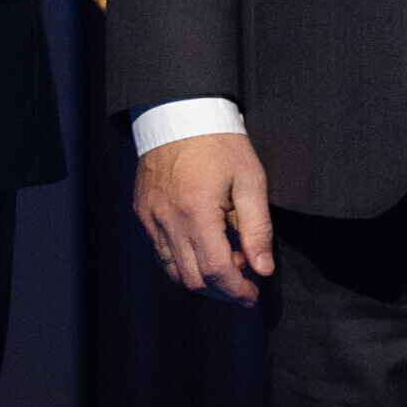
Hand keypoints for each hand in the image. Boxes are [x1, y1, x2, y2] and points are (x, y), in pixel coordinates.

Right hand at [135, 131, 273, 305]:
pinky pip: (160, 252)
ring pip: (174, 271)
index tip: (252, 295)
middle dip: (221, 289)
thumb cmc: (219, 142)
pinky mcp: (143, 212)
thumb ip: (257, 228)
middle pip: (193, 279)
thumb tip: (263, 268)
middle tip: (243, 277)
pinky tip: (201, 248)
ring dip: (201, 278)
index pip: (216, 271)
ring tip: (225, 261)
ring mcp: (151, 218)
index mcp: (196, 212)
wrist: (179, 112)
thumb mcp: (250, 179)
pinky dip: (182, 262)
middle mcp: (168, 221)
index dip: (237, 290)